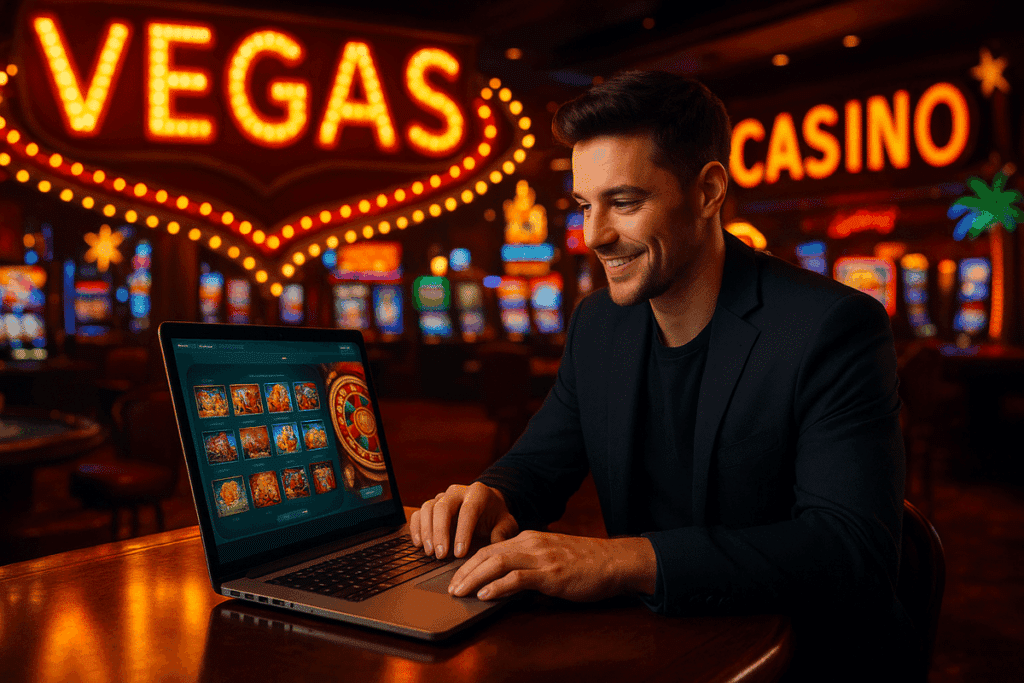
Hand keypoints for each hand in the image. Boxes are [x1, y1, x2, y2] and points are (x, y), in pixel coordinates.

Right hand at [409, 482, 518, 559]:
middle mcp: (457, 491)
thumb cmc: (496, 517)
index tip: (460, 553)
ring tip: (430, 553)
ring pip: (428, 508)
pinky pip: (419, 513)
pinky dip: (416, 528)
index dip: (463, 532)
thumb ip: (503, 533)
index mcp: (478, 493)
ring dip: (427, 532)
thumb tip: (496, 546)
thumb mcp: (506, 523)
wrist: (487, 506)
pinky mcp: (431, 505)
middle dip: (440, 532)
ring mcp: (442, 497)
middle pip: (443, 507)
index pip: (468, 510)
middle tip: (441, 555)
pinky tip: (420, 545)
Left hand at [447, 530, 656, 601]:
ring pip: (497, 562)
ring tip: (460, 592)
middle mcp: (531, 543)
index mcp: (529, 538)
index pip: (490, 547)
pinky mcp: (551, 574)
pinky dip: (498, 586)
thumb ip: (529, 562)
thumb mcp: (551, 556)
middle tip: (450, 587)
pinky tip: (485, 595)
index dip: (469, 563)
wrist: (614, 562)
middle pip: (487, 552)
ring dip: (474, 578)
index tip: (455, 577)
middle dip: (465, 571)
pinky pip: (518, 578)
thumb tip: (504, 579)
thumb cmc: (585, 563)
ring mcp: (541, 557)